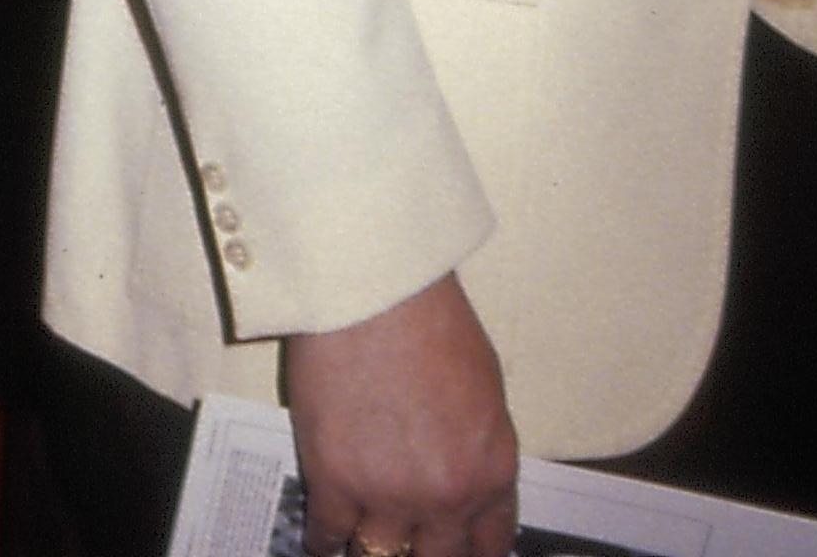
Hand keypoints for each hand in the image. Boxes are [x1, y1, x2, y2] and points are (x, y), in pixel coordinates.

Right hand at [284, 273, 517, 556]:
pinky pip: (328, 535)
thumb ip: (476, 449)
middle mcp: (446, 497)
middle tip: (408, 543)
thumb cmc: (431, 319)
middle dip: (423, 552)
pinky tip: (325, 535)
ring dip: (373, 547)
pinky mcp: (333, 480)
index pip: (490, 545)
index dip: (468, 550)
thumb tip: (460, 477)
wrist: (374, 286)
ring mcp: (388, 495)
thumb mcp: (484, 389)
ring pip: (381, 555)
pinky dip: (325, 539)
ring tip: (361, 539)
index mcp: (491, 472)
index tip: (452, 548)